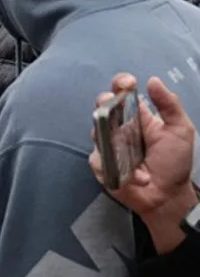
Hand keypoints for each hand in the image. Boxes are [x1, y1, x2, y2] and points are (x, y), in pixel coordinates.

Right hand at [89, 74, 196, 252]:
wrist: (167, 196)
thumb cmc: (175, 163)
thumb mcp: (180, 130)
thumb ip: (169, 104)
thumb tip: (152, 80)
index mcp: (138, 117)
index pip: (123, 94)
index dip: (120, 84)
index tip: (126, 83)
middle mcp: (120, 128)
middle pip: (103, 107)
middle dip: (104, 102)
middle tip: (111, 104)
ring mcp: (109, 146)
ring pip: (95, 130)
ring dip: (107, 134)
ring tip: (123, 146)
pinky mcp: (101, 164)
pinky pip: (96, 157)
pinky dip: (112, 164)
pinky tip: (133, 174)